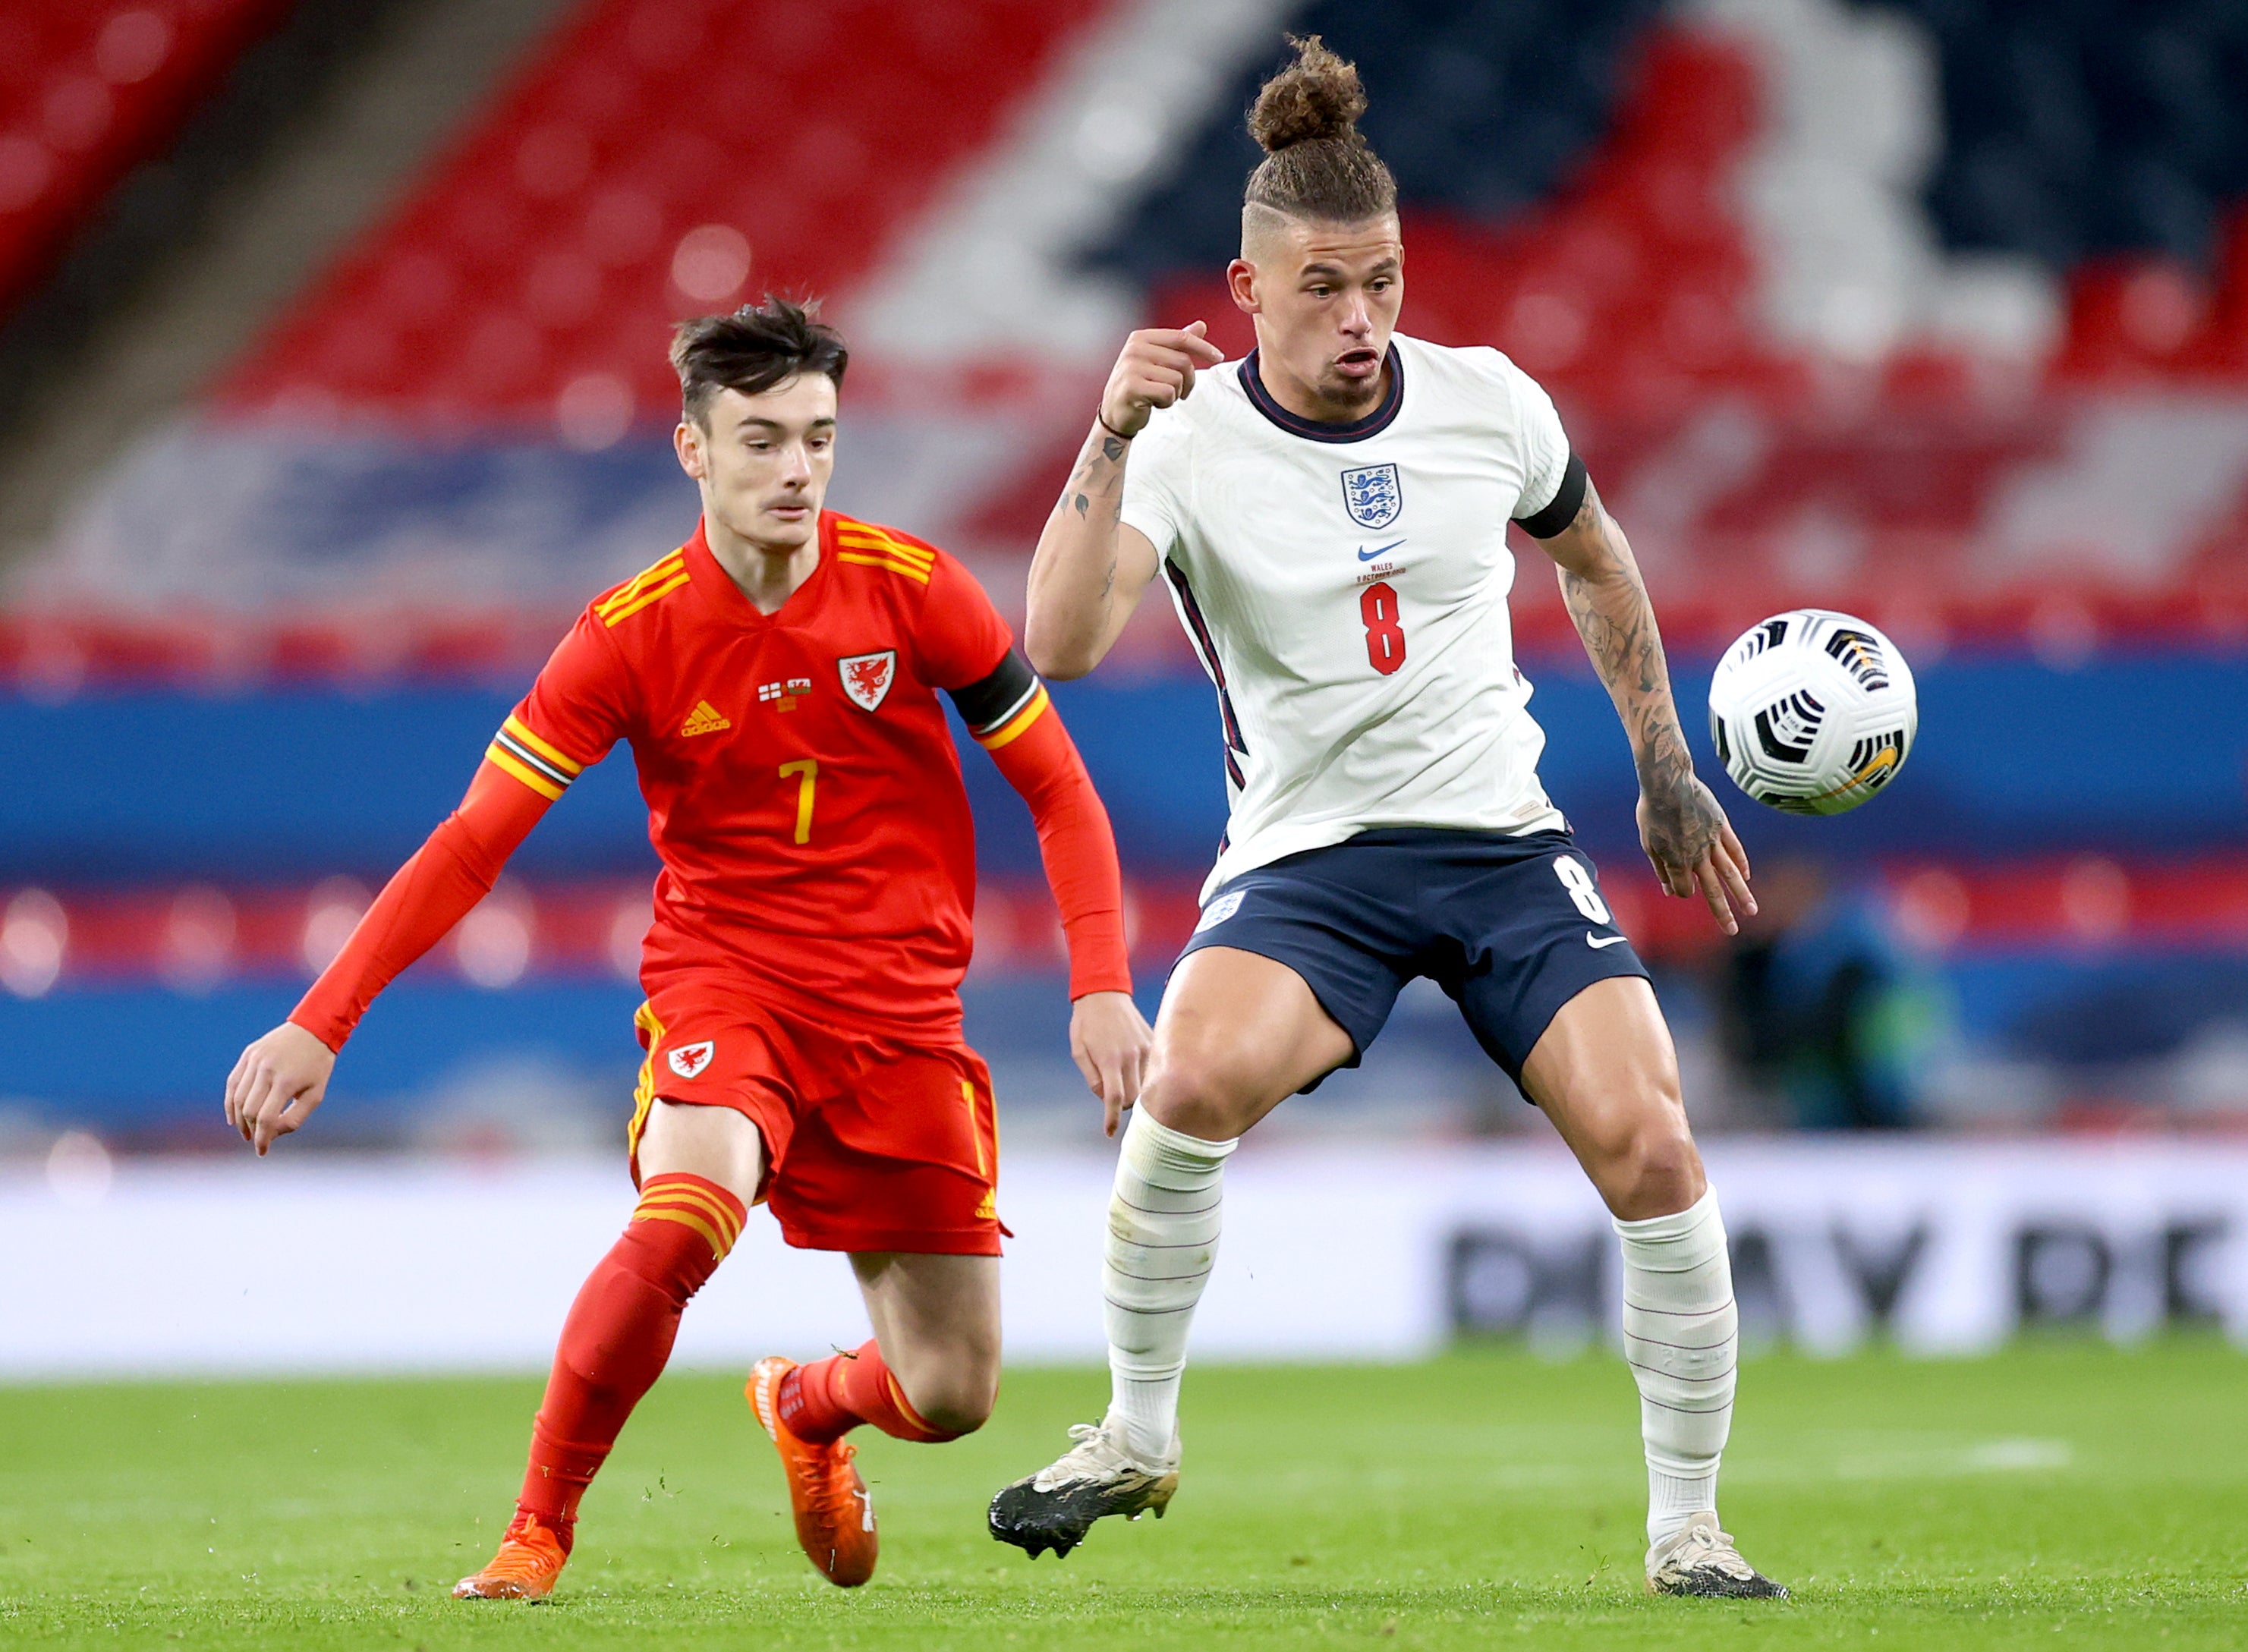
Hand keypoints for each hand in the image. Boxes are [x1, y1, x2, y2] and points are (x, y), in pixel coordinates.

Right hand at [224, 1021, 334, 1155]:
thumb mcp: (316, 1094)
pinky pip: (233, 1083)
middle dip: (251, 1130)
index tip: (262, 1152)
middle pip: (249, 1110)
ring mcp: (255, 1060)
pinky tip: (234, 1116)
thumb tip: (271, 1134)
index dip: (262, 1139)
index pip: (266, 1119)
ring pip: (237, 1098)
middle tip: (256, 1140)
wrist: (314, 1029)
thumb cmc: (318, 1065)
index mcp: (286, 1081)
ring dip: (238, 1120)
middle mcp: (267, 1070)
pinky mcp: (248, 1054)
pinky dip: (230, 1102)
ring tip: (246, 1131)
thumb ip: (294, 1118)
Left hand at [1069, 989, 1151, 1137]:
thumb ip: (1092, 1078)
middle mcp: (1130, 1056)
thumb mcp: (1079, 1051)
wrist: (1105, 994)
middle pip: (1132, 1098)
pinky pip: (1153, 1070)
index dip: (1111, 1118)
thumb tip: (1105, 1098)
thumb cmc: (1086, 1023)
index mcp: (1109, 1059)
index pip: (1114, 1097)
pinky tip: (1133, 1068)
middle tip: (1112, 1095)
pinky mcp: (1153, 1043)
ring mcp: (1145, 1049)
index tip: (1109, 1132)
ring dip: (1134, 1091)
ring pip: (1146, 1087)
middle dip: (1121, 1104)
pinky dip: (1144, 1077)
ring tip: (1123, 1079)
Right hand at [1098, 322, 1226, 438]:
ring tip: (1160, 396)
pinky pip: (1167, 393)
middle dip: (1188, 380)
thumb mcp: (1157, 361)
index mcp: (1141, 338)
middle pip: (1183, 361)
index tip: (1218, 357)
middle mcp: (1134, 349)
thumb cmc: (1139, 386)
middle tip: (1179, 391)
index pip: (1181, 338)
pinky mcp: (1132, 387)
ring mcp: (1131, 367)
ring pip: (1177, 379)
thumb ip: (1178, 344)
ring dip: (1175, 393)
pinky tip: (1154, 403)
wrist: (1114, 413)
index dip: (1203, 347)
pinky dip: (1167, 402)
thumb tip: (1201, 325)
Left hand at [1637, 772, 1755, 934]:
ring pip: (1730, 873)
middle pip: (1712, 891)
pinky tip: (1746, 876)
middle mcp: (1698, 856)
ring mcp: (1712, 841)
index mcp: (1677, 861)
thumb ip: (1661, 868)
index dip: (1683, 892)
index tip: (1680, 887)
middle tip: (1732, 932)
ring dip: (1741, 894)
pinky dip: (1742, 863)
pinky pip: (1734, 849)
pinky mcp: (1722, 826)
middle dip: (1722, 913)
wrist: (1668, 782)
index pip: (1685, 890)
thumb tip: (1669, 891)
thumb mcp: (1649, 843)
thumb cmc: (1652, 812)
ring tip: (1752, 910)